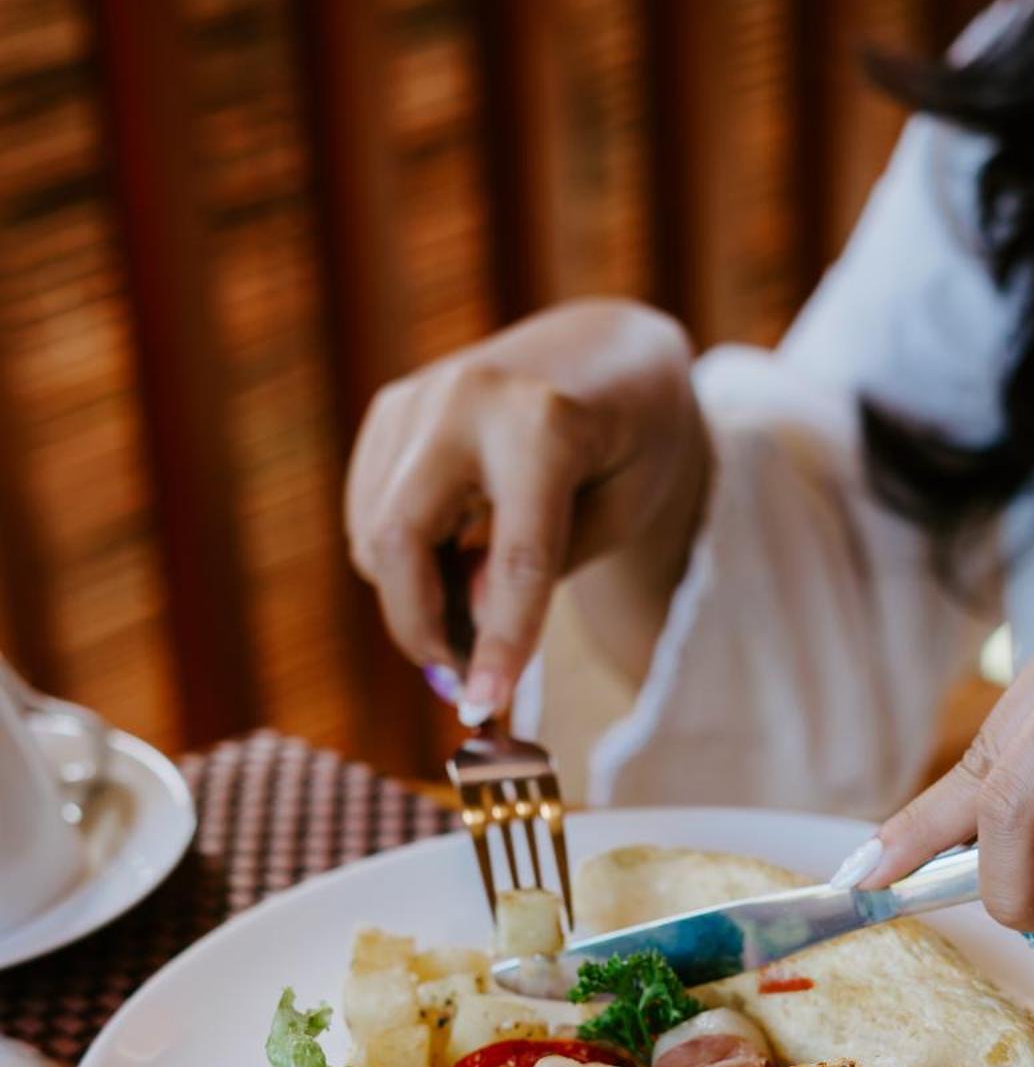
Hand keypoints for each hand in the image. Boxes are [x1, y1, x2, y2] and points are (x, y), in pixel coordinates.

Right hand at [345, 299, 704, 720]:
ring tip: (478, 606)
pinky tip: (457, 557)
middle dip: (420, 627)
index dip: (498, 645)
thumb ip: (548, 570)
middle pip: (398, 541)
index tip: (483, 711)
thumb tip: (469, 619)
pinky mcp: (390, 411)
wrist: (606, 355)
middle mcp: (466, 399)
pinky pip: (368, 515)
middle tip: (462, 679)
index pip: (515, 558)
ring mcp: (417, 399)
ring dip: (415, 598)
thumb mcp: (621, 515)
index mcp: (545, 423)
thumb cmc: (630, 446)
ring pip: (373, 537)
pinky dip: (401, 561)